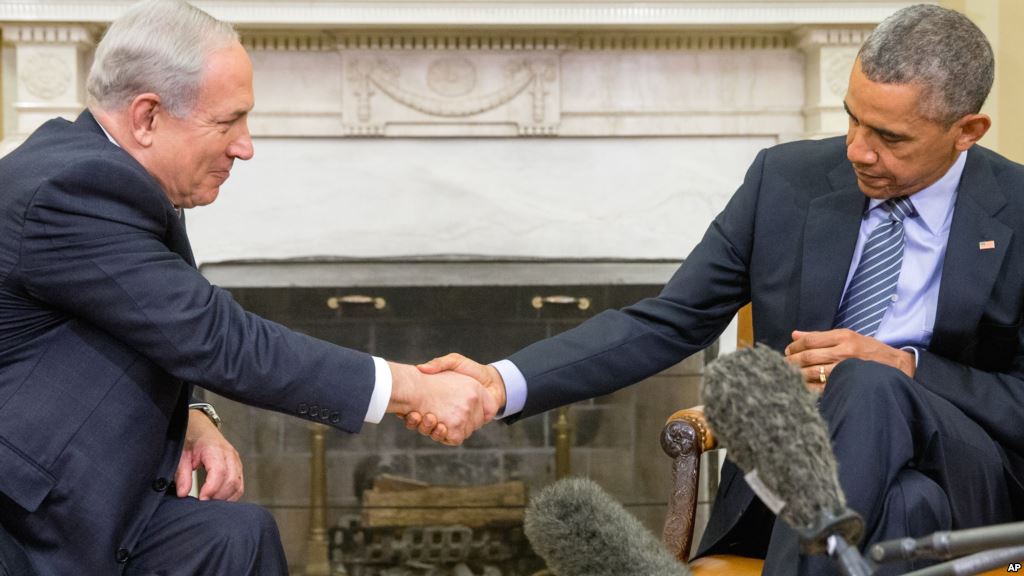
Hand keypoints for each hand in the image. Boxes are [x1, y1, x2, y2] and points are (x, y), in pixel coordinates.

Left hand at [176, 409, 243, 500]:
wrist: (201, 428)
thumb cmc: (192, 440)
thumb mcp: (181, 455)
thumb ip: (182, 474)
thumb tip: (183, 493)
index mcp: (215, 449)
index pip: (219, 472)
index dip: (212, 488)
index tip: (201, 499)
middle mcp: (229, 455)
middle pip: (232, 480)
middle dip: (218, 496)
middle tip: (204, 505)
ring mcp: (236, 461)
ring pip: (238, 485)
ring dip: (225, 498)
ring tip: (210, 503)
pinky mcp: (238, 467)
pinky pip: (239, 485)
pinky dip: (231, 496)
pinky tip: (219, 500)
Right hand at [403, 354, 505, 439]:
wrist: (492, 381)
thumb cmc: (471, 370)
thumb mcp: (454, 362)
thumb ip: (439, 364)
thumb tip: (421, 368)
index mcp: (434, 400)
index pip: (415, 412)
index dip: (408, 413)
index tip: (404, 410)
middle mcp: (441, 414)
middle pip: (423, 425)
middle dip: (416, 423)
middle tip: (415, 415)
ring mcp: (453, 422)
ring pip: (435, 433)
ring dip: (428, 430)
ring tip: (429, 419)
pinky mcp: (464, 428)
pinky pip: (453, 438)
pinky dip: (445, 435)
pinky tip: (442, 427)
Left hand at [784, 329, 915, 391]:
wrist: (897, 367)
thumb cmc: (869, 350)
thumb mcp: (848, 336)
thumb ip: (820, 336)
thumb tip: (795, 334)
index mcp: (843, 337)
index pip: (810, 340)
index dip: (794, 346)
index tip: (788, 350)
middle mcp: (843, 352)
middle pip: (808, 356)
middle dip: (791, 360)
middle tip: (784, 363)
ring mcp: (845, 369)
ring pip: (812, 372)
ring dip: (796, 373)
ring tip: (788, 374)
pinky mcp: (847, 384)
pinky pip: (820, 387)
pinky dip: (807, 387)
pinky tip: (800, 386)